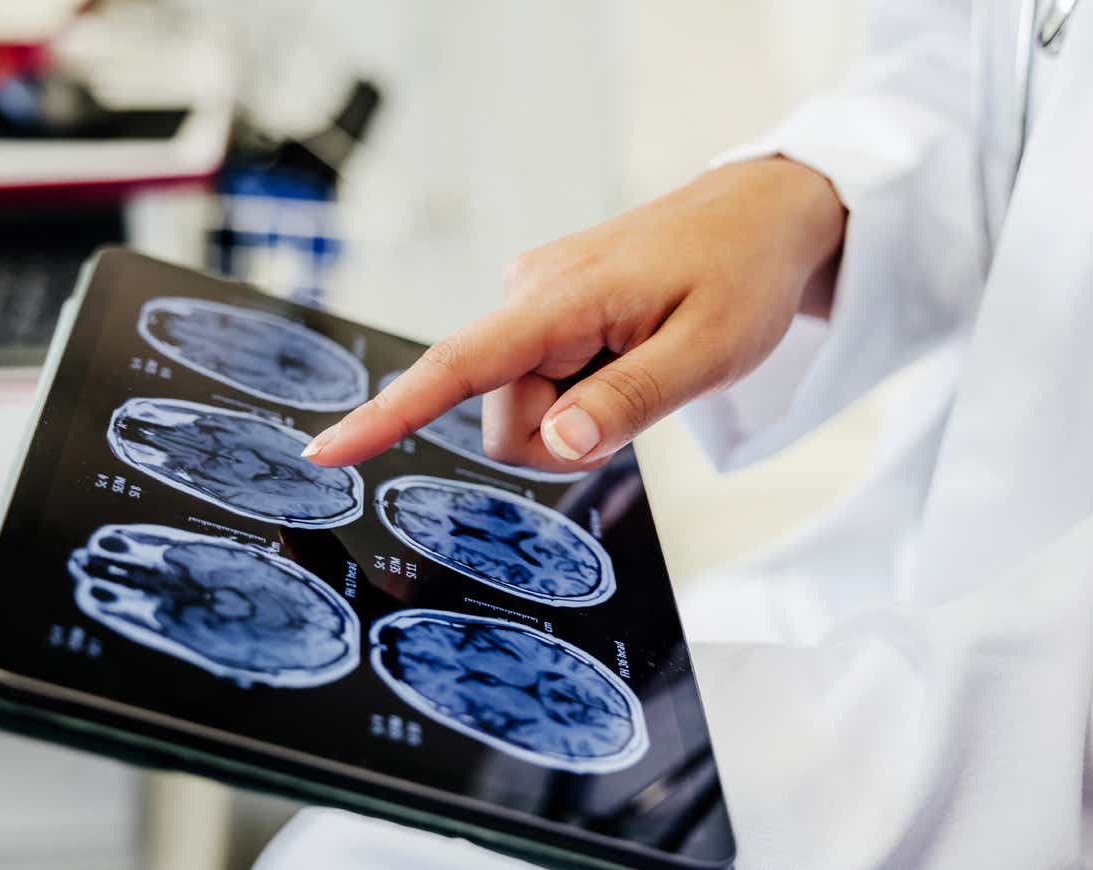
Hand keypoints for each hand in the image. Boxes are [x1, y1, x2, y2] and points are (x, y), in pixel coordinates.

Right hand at [302, 157, 844, 471]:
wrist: (764, 214)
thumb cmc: (743, 274)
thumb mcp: (709, 352)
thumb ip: (629, 401)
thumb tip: (553, 444)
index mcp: (561, 298)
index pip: (458, 365)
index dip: (388, 415)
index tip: (328, 452)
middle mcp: (532, 292)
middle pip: (504, 417)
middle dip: (563, 437)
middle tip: (638, 402)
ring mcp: (537, 300)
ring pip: (523, 408)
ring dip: (579, 415)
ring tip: (643, 366)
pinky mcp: (549, 310)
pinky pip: (542, 382)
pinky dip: (583, 392)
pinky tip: (627, 355)